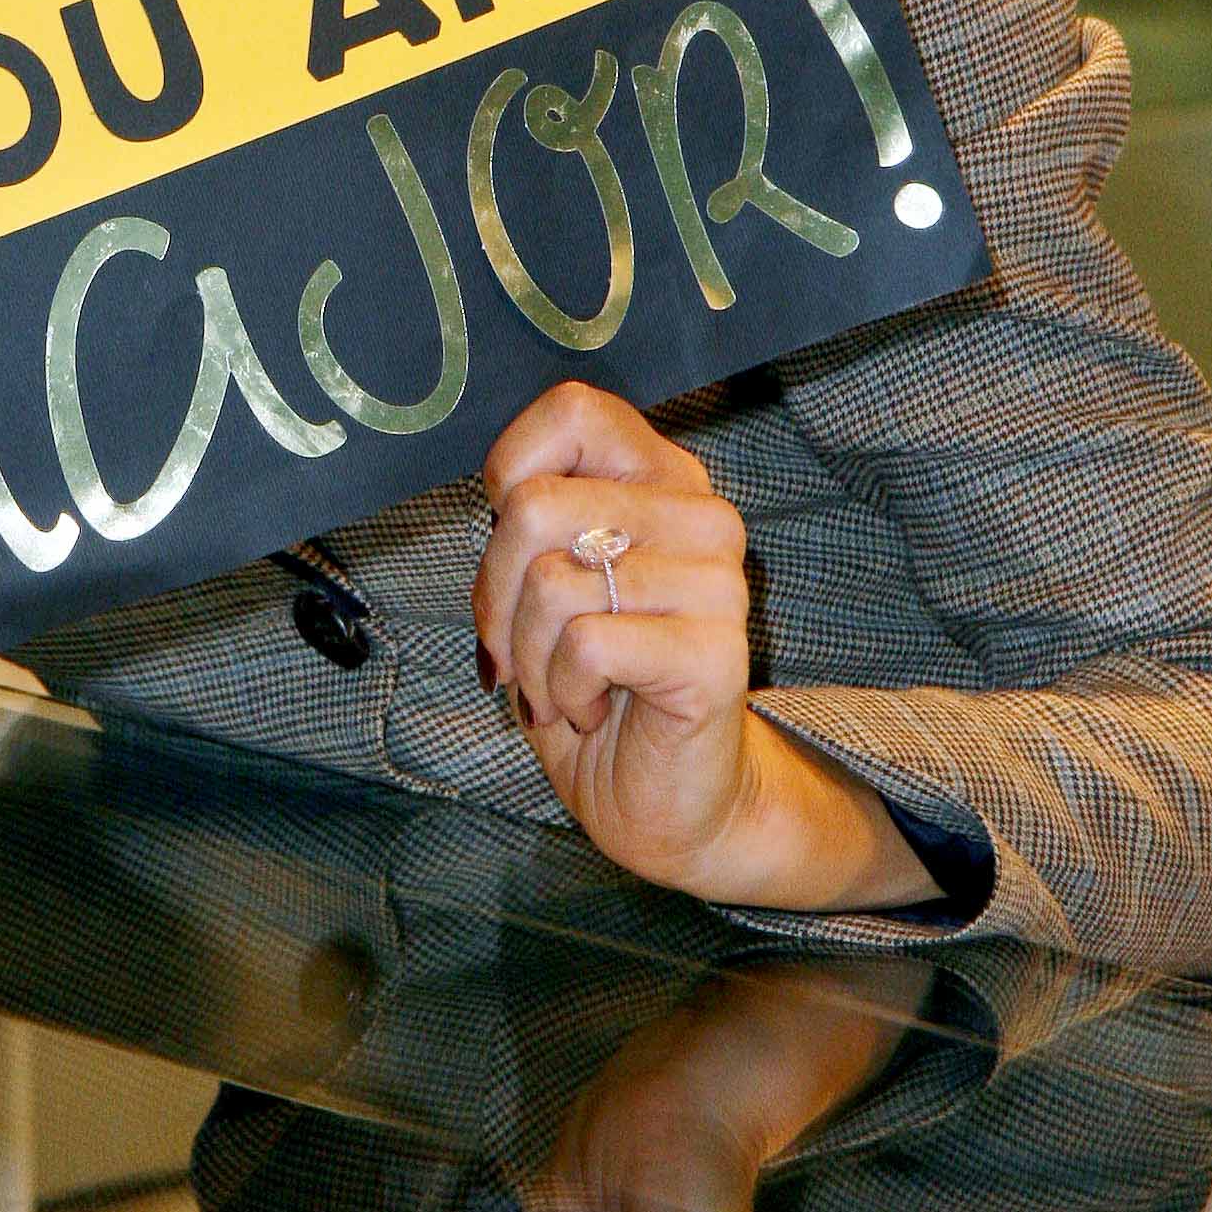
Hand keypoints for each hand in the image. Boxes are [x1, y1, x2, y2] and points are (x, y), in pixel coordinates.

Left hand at [474, 384, 934, 910]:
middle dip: (495, 594)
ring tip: (562, 687)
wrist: (674, 801)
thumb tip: (497, 499)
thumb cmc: (598, 689)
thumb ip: (531, 524)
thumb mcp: (545, 588)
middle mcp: (700, 516)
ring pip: (551, 581)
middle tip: (518, 650)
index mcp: (662, 480)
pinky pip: (585, 643)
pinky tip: (592, 708)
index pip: (575, 410)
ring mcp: (716, 582)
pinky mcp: (714, 650)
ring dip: (528, 657)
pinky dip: (561, 690)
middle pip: (535, 505)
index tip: (509, 543)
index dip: (510, 468)